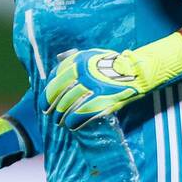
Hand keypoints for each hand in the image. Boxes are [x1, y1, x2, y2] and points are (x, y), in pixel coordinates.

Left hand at [41, 31, 181, 130]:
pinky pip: (83, 115)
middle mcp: (82, 74)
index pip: (54, 82)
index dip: (46, 96)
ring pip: (69, 108)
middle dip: (53, 110)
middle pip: (59, 97)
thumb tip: (57, 62)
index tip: (44, 105)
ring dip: (63, 118)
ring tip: (62, 123)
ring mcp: (93, 88)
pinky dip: (75, 122)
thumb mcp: (91, 54)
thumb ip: (73, 59)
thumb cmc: (113, 63)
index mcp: (77, 62)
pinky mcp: (103, 100)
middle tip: (52, 117)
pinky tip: (73, 126)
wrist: (137, 70)